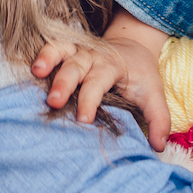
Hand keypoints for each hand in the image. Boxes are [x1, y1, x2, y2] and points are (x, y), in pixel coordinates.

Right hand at [30, 35, 170, 147]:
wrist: (133, 47)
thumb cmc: (140, 76)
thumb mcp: (154, 95)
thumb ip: (159, 120)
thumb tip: (158, 146)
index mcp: (113, 67)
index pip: (99, 83)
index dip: (90, 101)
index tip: (84, 119)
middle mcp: (94, 57)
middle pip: (77, 67)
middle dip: (65, 83)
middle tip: (54, 102)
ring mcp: (79, 51)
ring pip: (62, 51)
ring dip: (49, 59)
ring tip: (37, 72)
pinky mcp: (69, 50)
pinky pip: (54, 46)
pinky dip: (44, 53)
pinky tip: (34, 67)